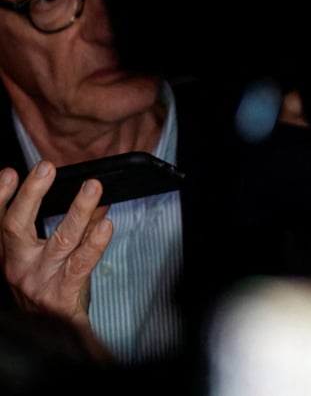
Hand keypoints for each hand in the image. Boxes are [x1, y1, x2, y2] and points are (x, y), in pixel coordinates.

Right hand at [0, 161, 112, 329]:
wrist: (54, 335)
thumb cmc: (49, 290)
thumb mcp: (44, 258)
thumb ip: (65, 228)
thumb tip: (93, 200)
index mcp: (9, 255)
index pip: (0, 222)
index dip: (0, 196)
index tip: (10, 173)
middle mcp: (18, 266)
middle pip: (16, 226)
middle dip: (30, 194)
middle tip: (45, 168)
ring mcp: (39, 280)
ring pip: (59, 240)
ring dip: (78, 210)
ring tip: (92, 188)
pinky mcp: (62, 292)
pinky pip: (82, 263)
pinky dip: (95, 242)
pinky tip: (107, 224)